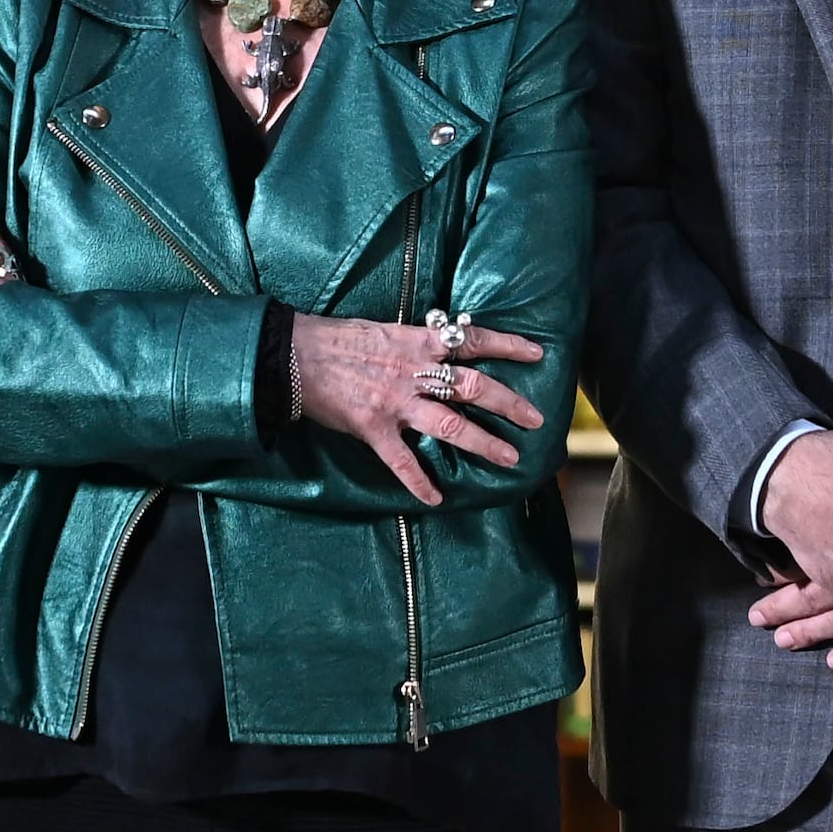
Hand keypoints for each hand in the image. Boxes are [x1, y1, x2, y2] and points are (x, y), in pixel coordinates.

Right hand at [289, 315, 545, 507]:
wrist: (296, 354)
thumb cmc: (339, 339)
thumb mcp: (386, 330)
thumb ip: (417, 344)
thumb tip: (444, 348)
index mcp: (419, 343)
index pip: (473, 340)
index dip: (507, 346)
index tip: (537, 354)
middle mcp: (415, 372)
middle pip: (473, 387)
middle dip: (509, 404)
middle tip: (536, 419)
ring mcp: (396, 402)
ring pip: (450, 425)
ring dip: (483, 443)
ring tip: (510, 458)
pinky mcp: (374, 428)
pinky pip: (401, 461)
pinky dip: (418, 483)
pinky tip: (434, 500)